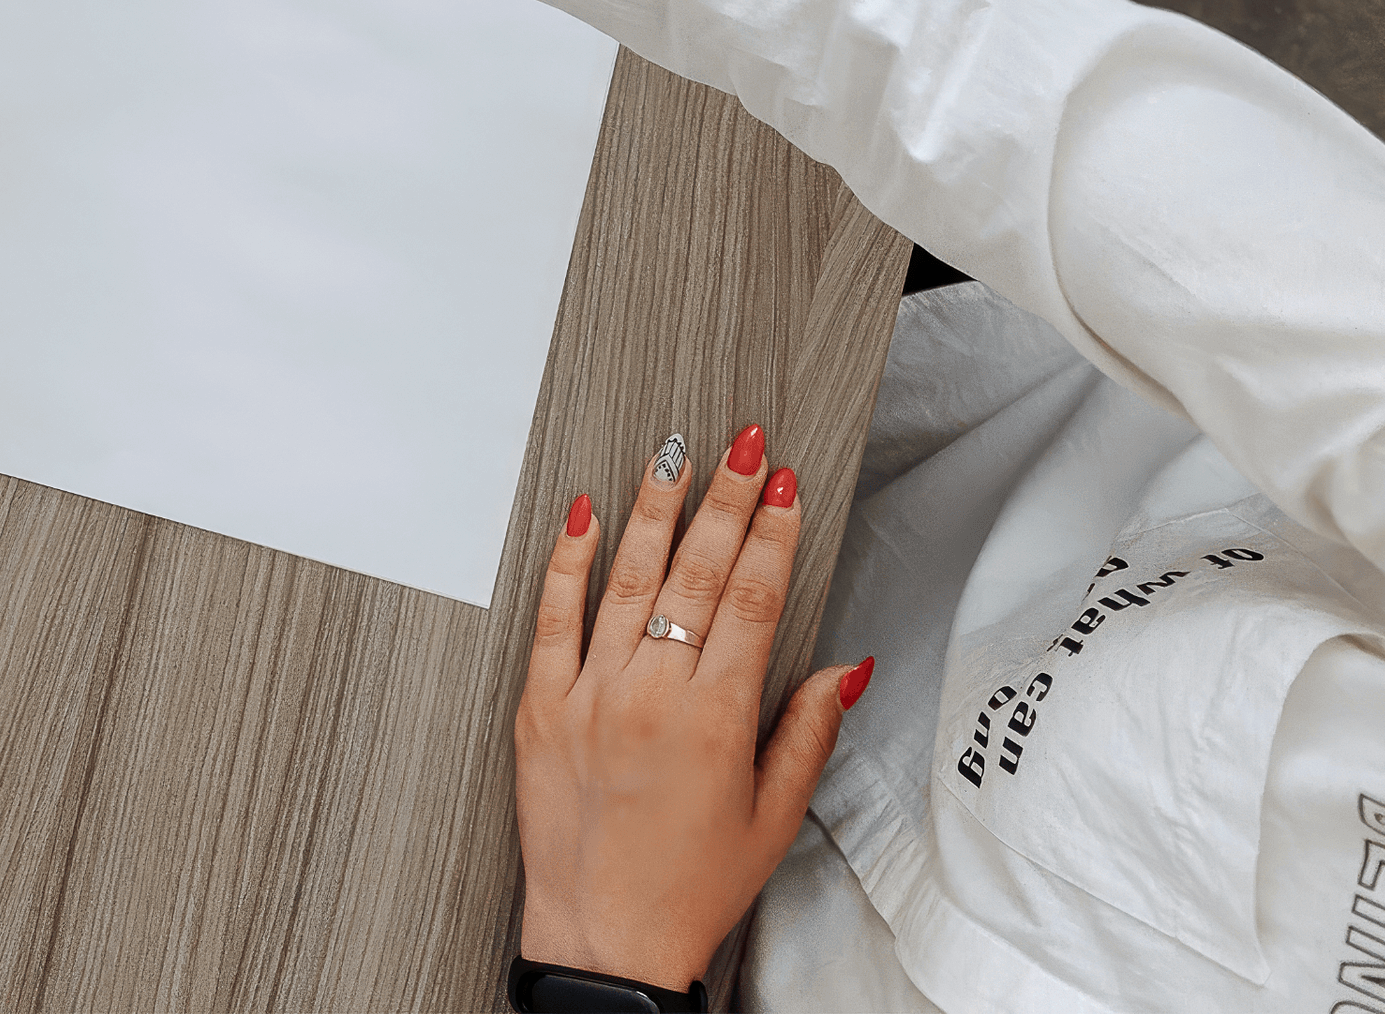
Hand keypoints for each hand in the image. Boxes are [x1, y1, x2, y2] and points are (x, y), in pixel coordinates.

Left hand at [513, 426, 869, 992]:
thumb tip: (845, 666)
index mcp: (714, 721)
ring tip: (672, 454)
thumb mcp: (774, 817)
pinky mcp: (538, 706)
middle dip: (725, 499)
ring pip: (623, 578)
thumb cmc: (688, 888)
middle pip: (695, 574)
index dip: (774, 534)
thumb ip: (808, 731)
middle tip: (743, 443)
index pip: (754, 600)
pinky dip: (566, 559)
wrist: (604, 940)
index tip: (786, 485)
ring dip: (653, 509)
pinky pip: (551, 616)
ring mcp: (588, 696)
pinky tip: (582, 512)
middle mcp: (649, 697)